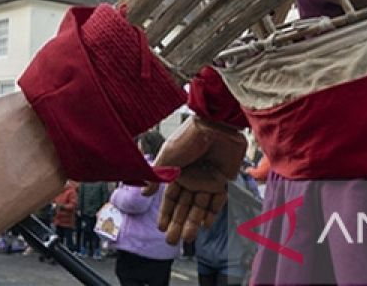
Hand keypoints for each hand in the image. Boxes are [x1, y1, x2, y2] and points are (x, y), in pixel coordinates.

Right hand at [142, 115, 247, 243]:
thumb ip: (156, 176)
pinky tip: (204, 224)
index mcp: (177, 172)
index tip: (161, 228)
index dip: (165, 213)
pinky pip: (217, 200)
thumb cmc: (188, 137)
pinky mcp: (222, 179)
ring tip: (186, 238)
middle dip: (177, 223)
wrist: (215, 126)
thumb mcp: (166, 156)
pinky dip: (211, 212)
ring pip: (199, 206)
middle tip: (171, 241)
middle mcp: (192, 177)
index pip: (170, 198)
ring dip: (192, 222)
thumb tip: (144, 193)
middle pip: (184, 206)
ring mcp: (207, 179)